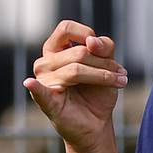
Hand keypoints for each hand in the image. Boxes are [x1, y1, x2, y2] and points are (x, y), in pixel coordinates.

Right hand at [24, 20, 127, 152]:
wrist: (97, 124)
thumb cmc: (98, 92)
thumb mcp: (107, 64)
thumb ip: (103, 48)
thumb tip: (91, 41)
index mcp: (54, 50)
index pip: (66, 29)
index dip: (87, 34)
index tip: (103, 50)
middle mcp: (44, 63)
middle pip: (79, 52)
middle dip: (105, 63)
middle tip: (121, 74)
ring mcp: (42, 82)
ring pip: (76, 69)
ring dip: (104, 76)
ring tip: (119, 82)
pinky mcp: (46, 102)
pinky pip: (39, 92)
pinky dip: (36, 88)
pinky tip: (31, 83)